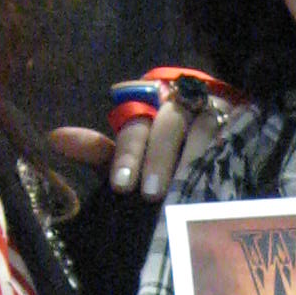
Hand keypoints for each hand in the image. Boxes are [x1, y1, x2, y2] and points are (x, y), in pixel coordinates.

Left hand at [48, 75, 248, 201]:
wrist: (217, 134)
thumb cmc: (162, 150)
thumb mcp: (130, 153)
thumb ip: (98, 150)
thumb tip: (54, 139)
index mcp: (149, 104)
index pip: (135, 124)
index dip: (128, 153)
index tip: (121, 185)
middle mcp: (181, 102)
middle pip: (168, 124)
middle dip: (158, 158)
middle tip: (151, 193)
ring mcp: (214, 110)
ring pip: (202, 128)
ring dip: (191, 159)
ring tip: (182, 191)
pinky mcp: (241, 122)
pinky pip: (233, 135)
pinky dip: (223, 156)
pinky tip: (217, 181)